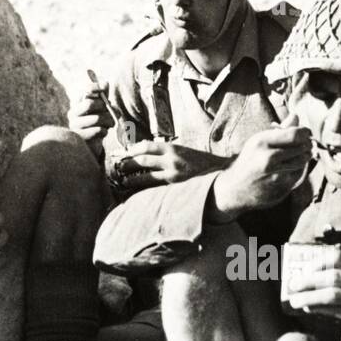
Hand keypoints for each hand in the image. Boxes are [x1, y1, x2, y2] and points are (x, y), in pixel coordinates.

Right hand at [69, 81, 118, 160]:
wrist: (93, 144)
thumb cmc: (98, 123)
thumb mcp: (102, 109)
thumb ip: (104, 97)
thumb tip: (105, 82)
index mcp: (78, 103)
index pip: (84, 90)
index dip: (95, 86)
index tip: (105, 86)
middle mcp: (73, 113)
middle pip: (89, 104)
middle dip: (104, 107)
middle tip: (111, 112)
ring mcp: (75, 126)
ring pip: (97, 118)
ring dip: (108, 121)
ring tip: (110, 124)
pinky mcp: (80, 138)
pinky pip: (98, 130)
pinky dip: (105, 131)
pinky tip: (103, 133)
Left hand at [109, 140, 229, 189]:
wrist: (223, 176)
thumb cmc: (204, 165)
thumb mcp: (186, 152)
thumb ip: (170, 153)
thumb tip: (150, 154)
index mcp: (174, 148)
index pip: (147, 146)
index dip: (133, 150)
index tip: (124, 153)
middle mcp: (172, 160)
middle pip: (142, 160)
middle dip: (127, 164)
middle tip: (118, 167)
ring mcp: (173, 176)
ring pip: (145, 177)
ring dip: (131, 179)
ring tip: (123, 182)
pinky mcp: (176, 189)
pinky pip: (155, 190)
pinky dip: (144, 191)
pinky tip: (137, 194)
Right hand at [208, 113, 311, 219]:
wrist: (235, 188)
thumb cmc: (249, 160)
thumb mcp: (258, 140)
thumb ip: (279, 129)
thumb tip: (296, 116)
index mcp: (261, 142)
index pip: (294, 134)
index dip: (305, 132)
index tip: (307, 132)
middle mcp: (268, 159)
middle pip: (301, 148)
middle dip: (307, 143)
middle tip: (308, 142)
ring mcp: (275, 175)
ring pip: (302, 162)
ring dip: (306, 155)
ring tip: (302, 152)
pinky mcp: (281, 188)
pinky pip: (299, 174)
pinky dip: (300, 168)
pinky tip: (294, 166)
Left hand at [284, 246, 340, 340]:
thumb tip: (312, 276)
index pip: (337, 256)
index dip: (317, 262)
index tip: (303, 269)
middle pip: (332, 276)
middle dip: (308, 280)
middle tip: (292, 285)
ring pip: (332, 295)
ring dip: (310, 297)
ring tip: (295, 301)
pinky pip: (336, 311)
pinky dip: (320, 310)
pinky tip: (309, 309)